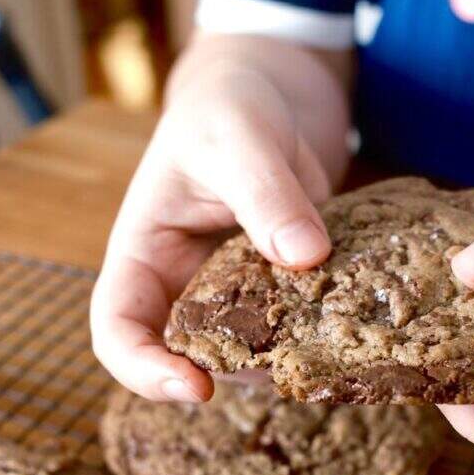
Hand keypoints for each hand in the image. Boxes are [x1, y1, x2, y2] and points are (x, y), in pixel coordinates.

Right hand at [91, 38, 348, 401]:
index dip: (144, 369)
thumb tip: (305, 256)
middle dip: (231, 373)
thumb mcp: (240, 137)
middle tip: (286, 370)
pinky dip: (323, 329)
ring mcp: (241, 288)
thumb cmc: (230, 102)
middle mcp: (188, 280)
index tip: (197, 388)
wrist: (273, 87)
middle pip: (189, 353)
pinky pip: (300, 322)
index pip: (119, 328)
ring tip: (330, 344)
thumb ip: (266, 194)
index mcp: (146, 250)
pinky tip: (355, 321)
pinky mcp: (289, 283)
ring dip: (286, 356)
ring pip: (252, 348)